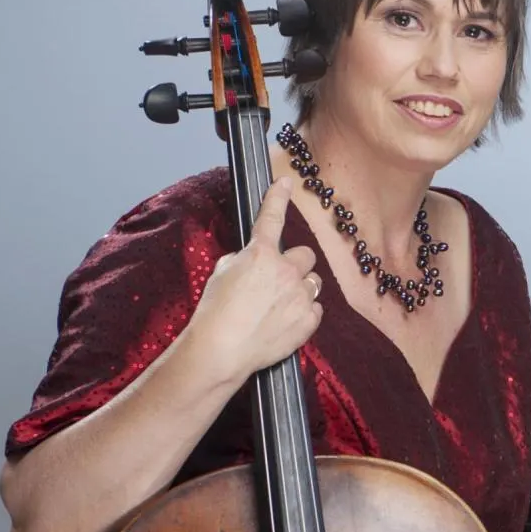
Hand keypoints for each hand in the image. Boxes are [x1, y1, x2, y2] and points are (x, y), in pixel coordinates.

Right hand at [182, 176, 322, 386]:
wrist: (222, 349)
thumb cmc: (216, 312)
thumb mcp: (222, 274)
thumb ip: (245, 260)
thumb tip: (256, 260)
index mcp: (261, 254)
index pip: (272, 217)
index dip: (278, 197)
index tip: (285, 182)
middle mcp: (286, 270)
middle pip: (305, 255)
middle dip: (295, 264)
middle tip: (279, 280)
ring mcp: (301, 295)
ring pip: (313, 281)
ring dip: (301, 288)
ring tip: (279, 306)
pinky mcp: (309, 319)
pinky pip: (315, 308)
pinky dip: (304, 313)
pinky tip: (284, 322)